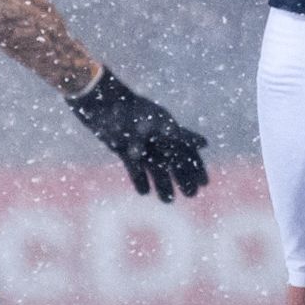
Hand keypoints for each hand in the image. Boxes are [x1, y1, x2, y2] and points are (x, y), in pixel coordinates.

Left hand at [67, 70, 209, 200]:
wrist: (99, 103)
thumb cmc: (130, 111)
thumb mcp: (156, 124)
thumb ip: (180, 135)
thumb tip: (204, 144)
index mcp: (167, 129)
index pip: (188, 151)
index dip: (197, 167)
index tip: (205, 184)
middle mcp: (155, 138)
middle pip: (174, 162)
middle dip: (183, 178)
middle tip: (191, 195)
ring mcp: (140, 143)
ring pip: (155, 167)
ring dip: (162, 183)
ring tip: (168, 201)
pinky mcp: (123, 149)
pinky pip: (134, 168)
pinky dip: (139, 179)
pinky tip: (144, 192)